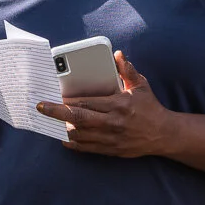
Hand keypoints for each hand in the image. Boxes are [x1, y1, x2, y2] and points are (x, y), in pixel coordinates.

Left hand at [37, 52, 176, 157]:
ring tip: (48, 122)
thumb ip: (128, 70)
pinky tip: (63, 137)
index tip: (55, 95)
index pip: (88, 102)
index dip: (69, 99)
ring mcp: (110, 138)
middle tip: (41, 107)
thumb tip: (118, 54)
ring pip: (80, 135)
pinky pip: (86, 148)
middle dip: (57, 112)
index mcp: (119, 105)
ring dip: (62, 128)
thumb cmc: (150, 108)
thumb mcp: (141, 86)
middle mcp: (113, 122)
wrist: (163, 135)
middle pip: (79, 118)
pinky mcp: (110, 150)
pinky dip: (72, 143)